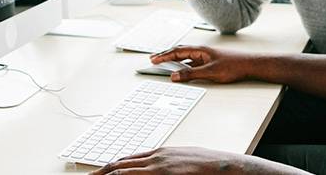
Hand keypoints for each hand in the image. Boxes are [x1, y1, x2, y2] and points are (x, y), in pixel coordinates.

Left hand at [90, 147, 258, 174]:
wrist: (226, 166)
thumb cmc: (209, 166)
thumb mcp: (184, 160)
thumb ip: (167, 164)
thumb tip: (155, 169)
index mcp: (161, 153)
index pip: (128, 159)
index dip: (111, 167)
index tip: (99, 174)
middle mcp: (157, 157)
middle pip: (121, 164)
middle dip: (101, 172)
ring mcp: (160, 166)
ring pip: (124, 170)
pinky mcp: (166, 174)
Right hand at [151, 45, 254, 83]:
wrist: (249, 65)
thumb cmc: (233, 66)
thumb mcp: (210, 72)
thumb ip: (191, 74)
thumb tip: (175, 76)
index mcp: (200, 51)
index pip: (178, 51)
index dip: (164, 55)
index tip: (153, 59)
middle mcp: (202, 52)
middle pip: (180, 52)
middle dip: (166, 56)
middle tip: (153, 60)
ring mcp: (206, 57)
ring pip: (186, 58)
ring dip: (174, 61)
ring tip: (163, 65)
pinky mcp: (210, 63)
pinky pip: (192, 64)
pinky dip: (183, 67)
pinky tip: (181, 72)